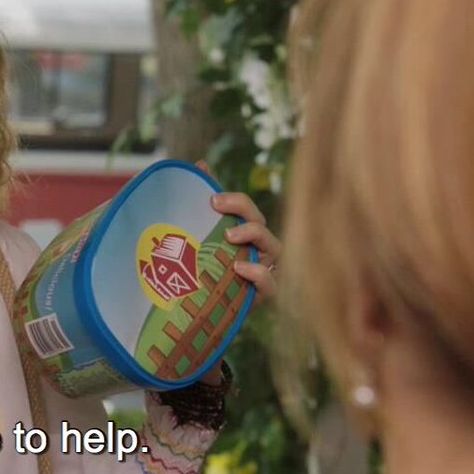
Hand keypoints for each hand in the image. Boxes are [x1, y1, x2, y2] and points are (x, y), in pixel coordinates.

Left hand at [197, 161, 281, 300]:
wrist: (199, 308)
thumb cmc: (205, 267)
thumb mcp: (200, 234)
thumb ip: (202, 201)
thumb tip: (200, 164)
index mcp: (244, 232)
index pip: (248, 210)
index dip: (236, 200)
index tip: (212, 199)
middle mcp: (258, 248)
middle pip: (261, 223)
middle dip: (243, 211)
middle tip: (216, 208)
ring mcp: (264, 271)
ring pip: (274, 247)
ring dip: (254, 235)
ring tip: (229, 236)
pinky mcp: (262, 295)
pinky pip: (271, 283)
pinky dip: (259, 273)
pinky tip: (239, 267)